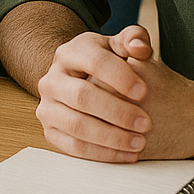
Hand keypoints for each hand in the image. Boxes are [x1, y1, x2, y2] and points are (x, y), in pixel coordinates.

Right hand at [34, 26, 154, 162]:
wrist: (83, 82)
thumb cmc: (108, 65)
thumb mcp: (120, 47)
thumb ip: (134, 39)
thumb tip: (139, 47)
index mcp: (70, 53)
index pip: (94, 62)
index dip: (120, 77)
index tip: (145, 92)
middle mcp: (52, 79)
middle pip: (82, 96)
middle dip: (117, 112)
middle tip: (146, 123)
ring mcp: (47, 106)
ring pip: (76, 125)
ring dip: (111, 137)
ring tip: (139, 142)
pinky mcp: (50, 130)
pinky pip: (73, 147)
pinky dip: (103, 154)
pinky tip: (126, 154)